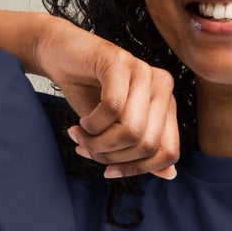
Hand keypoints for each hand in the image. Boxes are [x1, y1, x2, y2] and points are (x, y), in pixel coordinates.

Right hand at [30, 17, 178, 179]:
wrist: (60, 56)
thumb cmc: (88, 93)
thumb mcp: (114, 128)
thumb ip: (141, 149)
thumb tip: (170, 175)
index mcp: (166, 104)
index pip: (168, 152)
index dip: (138, 169)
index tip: (108, 171)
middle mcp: (162, 86)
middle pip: (147, 145)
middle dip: (112, 156)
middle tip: (87, 149)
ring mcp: (143, 71)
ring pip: (131, 131)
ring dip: (98, 142)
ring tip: (81, 136)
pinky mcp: (120, 62)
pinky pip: (112, 108)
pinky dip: (92, 123)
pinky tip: (82, 121)